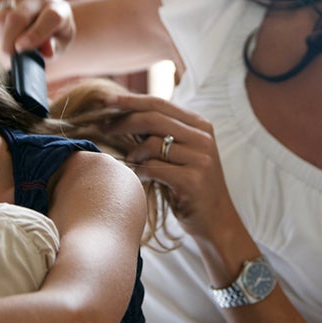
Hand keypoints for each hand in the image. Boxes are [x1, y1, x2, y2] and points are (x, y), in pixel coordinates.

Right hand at [0, 0, 74, 65]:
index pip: (50, 17)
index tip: (20, 48)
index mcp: (62, 10)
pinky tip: (3, 33)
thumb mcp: (58, 49)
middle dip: (9, 39)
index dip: (35, 34)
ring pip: (2, 15)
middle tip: (7, 55)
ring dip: (1, 35)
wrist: (44, 23)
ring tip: (10, 45)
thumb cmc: (52, 39)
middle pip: (19, 15)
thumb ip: (52, 49)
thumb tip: (46, 50)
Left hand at [102, 93, 241, 244]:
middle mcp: (203, 137)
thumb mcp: (182, 154)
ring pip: (152, 144)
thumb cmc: (191, 187)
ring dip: (133, 154)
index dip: (129, 100)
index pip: (158, 104)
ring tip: (131, 163)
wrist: (218, 222)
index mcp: (200, 125)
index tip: (104, 100)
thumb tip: (124, 115)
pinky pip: (154, 168)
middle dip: (123, 121)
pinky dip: (140, 172)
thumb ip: (162, 134)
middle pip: (153, 118)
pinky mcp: (193, 180)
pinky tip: (139, 178)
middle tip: (104, 129)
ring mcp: (200, 158)